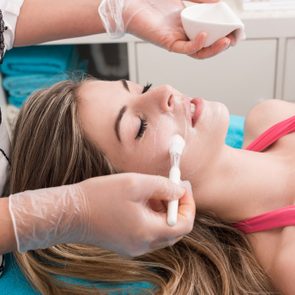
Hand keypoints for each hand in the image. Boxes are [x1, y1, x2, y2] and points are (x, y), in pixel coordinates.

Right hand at [79, 173, 194, 255]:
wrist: (70, 213)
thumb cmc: (99, 196)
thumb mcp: (135, 184)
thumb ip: (163, 186)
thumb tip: (180, 191)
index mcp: (148, 232)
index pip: (184, 225)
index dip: (188, 204)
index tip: (183, 187)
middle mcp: (143, 245)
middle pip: (175, 230)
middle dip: (177, 206)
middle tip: (172, 186)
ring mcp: (134, 247)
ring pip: (162, 231)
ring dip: (164, 211)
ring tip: (154, 191)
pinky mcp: (126, 245)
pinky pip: (149, 233)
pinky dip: (153, 218)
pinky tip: (143, 202)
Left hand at [124, 0, 233, 58]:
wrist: (128, 3)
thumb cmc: (152, 0)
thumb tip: (220, 2)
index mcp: (188, 23)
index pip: (210, 32)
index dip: (225, 32)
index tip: (238, 28)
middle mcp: (183, 34)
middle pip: (207, 45)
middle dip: (223, 43)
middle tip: (236, 38)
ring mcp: (176, 39)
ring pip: (198, 51)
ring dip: (214, 49)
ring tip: (227, 41)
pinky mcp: (167, 43)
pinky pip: (184, 49)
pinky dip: (196, 44)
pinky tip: (206, 35)